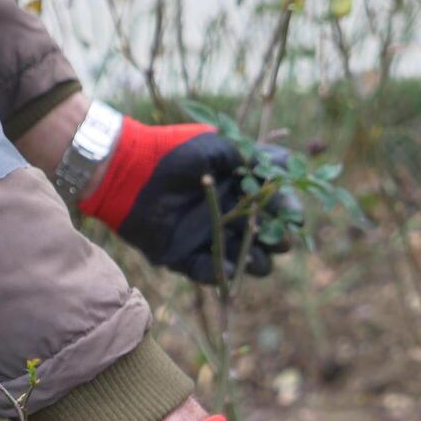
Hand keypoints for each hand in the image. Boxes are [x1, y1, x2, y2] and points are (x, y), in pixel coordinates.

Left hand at [80, 118, 298, 283]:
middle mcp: (229, 215)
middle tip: (276, 237)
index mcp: (239, 190)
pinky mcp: (185, 257)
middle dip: (279, 240)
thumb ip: (251, 156)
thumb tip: (286, 164)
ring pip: (246, 261)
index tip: (292, 214)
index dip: (289, 211)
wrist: (128, 171)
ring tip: (254, 256)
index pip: (276, 205)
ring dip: (256, 261)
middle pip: (269, 238)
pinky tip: (228, 269)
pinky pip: (210, 274)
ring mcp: (208, 238)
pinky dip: (221, 276)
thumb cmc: (172, 152)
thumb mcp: (216, 145)